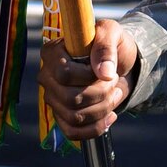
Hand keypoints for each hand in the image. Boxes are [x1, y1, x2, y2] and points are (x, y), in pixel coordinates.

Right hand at [39, 18, 138, 139]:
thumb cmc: (111, 45)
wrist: (119, 65)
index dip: (88, 76)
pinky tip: (110, 116)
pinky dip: (96, 128)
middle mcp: (47, 77)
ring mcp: (53, 99)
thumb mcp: (112, 34)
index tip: (105, 69)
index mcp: (52, 53)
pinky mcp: (62, 116)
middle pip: (71, 99)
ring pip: (75, 117)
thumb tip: (103, 73)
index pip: (64, 74)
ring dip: (103, 108)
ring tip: (114, 94)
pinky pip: (73, 132)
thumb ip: (106, 47)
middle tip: (114, 81)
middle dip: (101, 93)